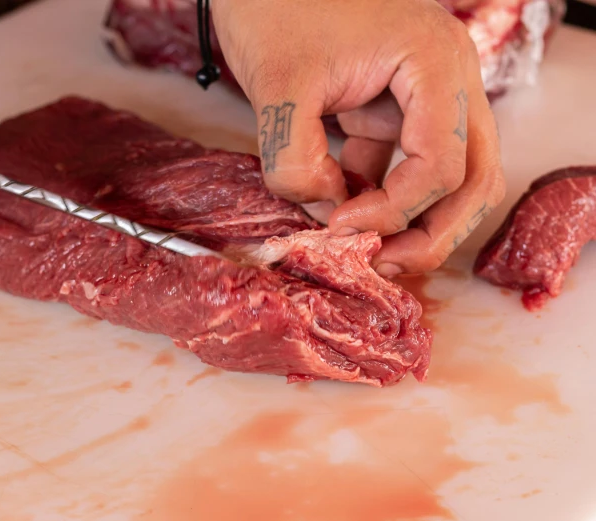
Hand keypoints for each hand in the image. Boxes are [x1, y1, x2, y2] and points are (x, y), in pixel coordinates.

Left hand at [211, 0, 504, 274]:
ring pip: (451, 177)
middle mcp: (445, 81)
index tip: (340, 225)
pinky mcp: (390, 108)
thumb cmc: (275, 4)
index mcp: (434, 63)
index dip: (395, 209)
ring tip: (374, 254)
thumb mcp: (279, 84)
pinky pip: (404, 166)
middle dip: (433, 232)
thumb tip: (323, 213)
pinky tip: (341, 212)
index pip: (442, 163)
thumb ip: (295, 157)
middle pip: (473, 178)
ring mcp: (423, 96)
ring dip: (418, 221)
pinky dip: (381, 197)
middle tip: (386, 266)